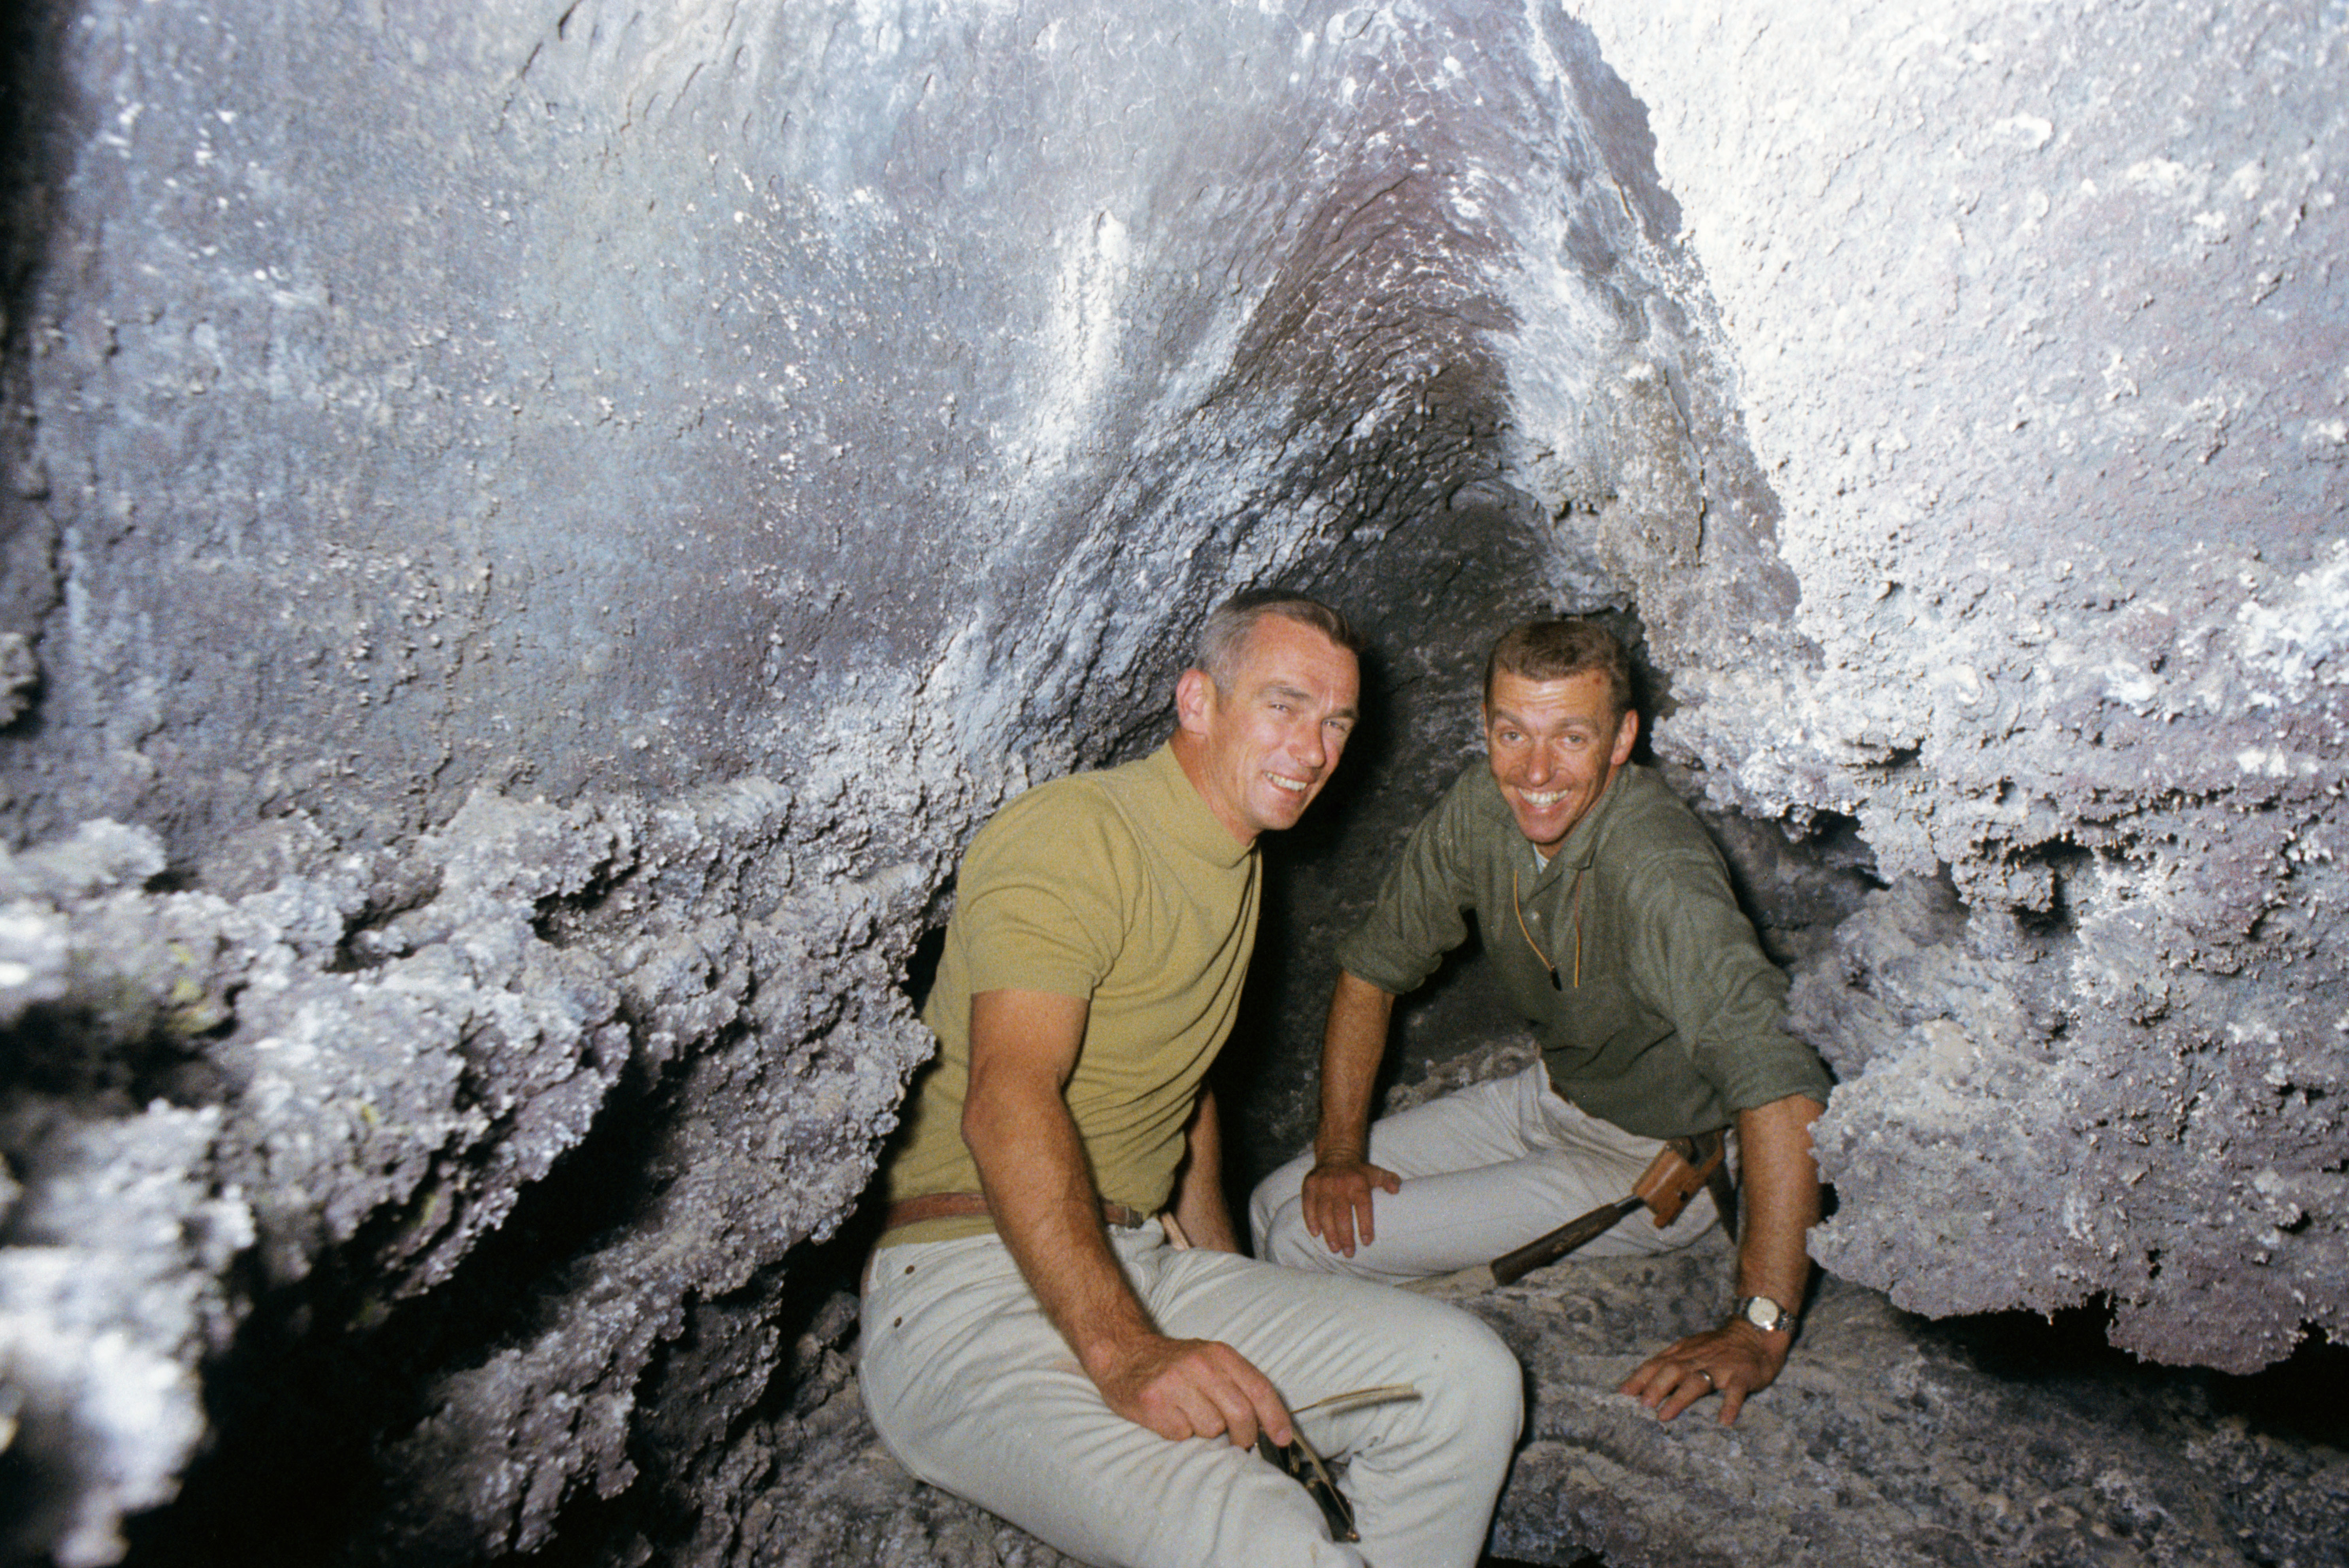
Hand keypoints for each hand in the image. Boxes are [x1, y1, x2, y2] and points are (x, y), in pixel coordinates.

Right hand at [1087, 1333, 1293, 1448]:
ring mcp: (1175, 1384)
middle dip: (1244, 1436)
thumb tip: (1271, 1425)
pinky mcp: (1154, 1404)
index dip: (1275, 1417)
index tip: (1283, 1439)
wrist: (1123, 1354)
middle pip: (1241, 1414)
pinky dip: (1180, 1433)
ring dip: (1206, 1432)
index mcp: (1219, 1354)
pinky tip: (1171, 1416)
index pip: (1259, 1388)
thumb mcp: (1210, 1361)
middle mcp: (1199, 1365)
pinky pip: (1182, 1435)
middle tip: (1236, 1440)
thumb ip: (1238, 1385)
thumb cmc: (1175, 1365)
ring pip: (1212, 1429)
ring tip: (1191, 1415)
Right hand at [1299, 1157, 1400, 1256]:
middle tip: (1349, 1252)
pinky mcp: (1309, 1185)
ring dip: (1329, 1233)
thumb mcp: (1376, 1173)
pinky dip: (1310, 1220)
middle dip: (1345, 1236)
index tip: (1367, 1242)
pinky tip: (1315, 1233)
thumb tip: (1396, 1190)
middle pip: (1342, 1214)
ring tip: (1335, 1248)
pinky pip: (1308, 1205)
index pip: (1363, 1206)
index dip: (1365, 1224)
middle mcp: (1340, 1184)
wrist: (1336, 1154)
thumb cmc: (1359, 1172)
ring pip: (1324, 1212)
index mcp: (1358, 1182)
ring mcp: (1323, 1184)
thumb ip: (1389, 1181)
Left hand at [1617, 1320, 1788, 1425]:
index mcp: (1683, 1352)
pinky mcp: (1742, 1375)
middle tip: (1641, 1405)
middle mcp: (1698, 1358)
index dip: (1639, 1378)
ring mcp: (1720, 1367)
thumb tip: (1644, 1384)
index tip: (1622, 1393)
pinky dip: (1729, 1405)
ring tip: (1665, 1415)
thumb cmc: (1718, 1347)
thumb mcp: (1691, 1349)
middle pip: (1672, 1370)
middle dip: (1655, 1387)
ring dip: (1679, 1397)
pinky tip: (1724, 1421)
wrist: (1755, 1333)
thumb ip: (1670, 1363)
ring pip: (1697, 1381)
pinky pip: (1735, 1391)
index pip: (1656, 1363)